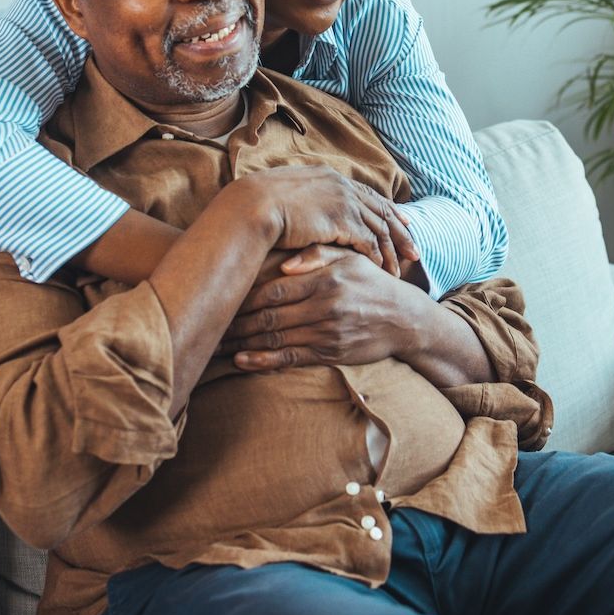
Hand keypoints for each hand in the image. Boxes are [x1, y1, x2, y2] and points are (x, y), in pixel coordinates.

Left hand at [219, 246, 422, 369]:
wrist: (404, 318)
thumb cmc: (371, 282)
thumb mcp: (350, 258)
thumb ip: (318, 254)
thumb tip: (284, 262)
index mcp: (325, 279)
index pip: (274, 289)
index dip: (244, 295)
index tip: (222, 295)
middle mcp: (324, 306)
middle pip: (269, 316)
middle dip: (236, 322)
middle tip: (210, 322)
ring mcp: (327, 332)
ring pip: (275, 338)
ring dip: (242, 343)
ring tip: (216, 343)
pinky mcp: (330, 353)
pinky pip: (290, 358)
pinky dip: (263, 361)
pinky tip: (242, 360)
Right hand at [236, 166, 417, 276]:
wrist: (251, 207)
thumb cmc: (257, 205)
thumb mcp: (284, 195)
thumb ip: (302, 200)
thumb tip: (301, 209)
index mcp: (329, 176)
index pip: (367, 193)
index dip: (386, 208)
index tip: (402, 220)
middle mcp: (342, 186)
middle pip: (382, 210)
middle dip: (400, 231)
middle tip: (415, 250)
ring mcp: (344, 201)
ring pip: (380, 228)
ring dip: (392, 250)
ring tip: (402, 269)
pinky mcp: (342, 220)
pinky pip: (369, 241)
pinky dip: (378, 257)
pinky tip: (384, 271)